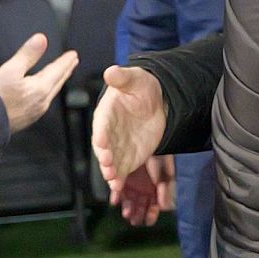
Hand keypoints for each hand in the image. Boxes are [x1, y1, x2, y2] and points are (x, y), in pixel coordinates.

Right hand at [0, 33, 77, 133]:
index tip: (73, 55)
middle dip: (66, 71)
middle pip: (58, 82)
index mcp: (41, 88)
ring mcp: (35, 112)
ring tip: (61, 76)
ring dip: (58, 82)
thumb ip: (28, 54)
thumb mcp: (10, 70)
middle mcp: (42, 102)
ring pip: (52, 93)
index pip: (58, 70)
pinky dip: (48, 93)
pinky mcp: (27, 119)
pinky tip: (44, 95)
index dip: (65, 61)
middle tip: (73, 62)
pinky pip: (43, 102)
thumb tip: (41, 38)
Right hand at [91, 65, 166, 198]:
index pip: (102, 124)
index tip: (102, 141)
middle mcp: (109, 133)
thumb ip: (123, 77)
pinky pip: (122, 169)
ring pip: (111, 161)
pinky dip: (120, 178)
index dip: (102, 133)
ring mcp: (117, 146)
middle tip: (108, 164)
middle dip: (105, 156)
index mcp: (107, 113)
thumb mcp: (136, 79)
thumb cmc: (142, 88)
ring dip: (111, 170)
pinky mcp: (128, 156)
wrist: (156, 102)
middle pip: (104, 147)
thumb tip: (112, 70)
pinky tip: (119, 187)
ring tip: (113, 179)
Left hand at [113, 155, 175, 226]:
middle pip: (140, 205)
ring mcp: (133, 184)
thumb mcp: (166, 174)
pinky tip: (116, 201)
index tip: (150, 219)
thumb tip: (163, 207)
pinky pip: (118, 190)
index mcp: (156, 189)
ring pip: (129, 200)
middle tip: (135, 220)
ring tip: (127, 213)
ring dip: (127, 208)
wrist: (149, 141)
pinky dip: (116, 196)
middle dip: (138, 214)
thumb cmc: (161, 157)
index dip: (152, 213)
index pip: (154, 205)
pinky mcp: (123, 178)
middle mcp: (144, 188)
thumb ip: (165, 190)